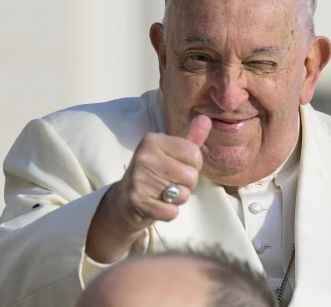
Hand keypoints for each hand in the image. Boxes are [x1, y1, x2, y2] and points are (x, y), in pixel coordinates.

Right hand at [86, 115, 211, 261]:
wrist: (125, 200)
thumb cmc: (155, 172)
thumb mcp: (171, 152)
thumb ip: (190, 138)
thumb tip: (206, 119)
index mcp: (153, 140)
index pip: (194, 154)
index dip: (193, 165)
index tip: (179, 166)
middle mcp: (144, 156)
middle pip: (191, 175)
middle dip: (186, 184)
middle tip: (170, 182)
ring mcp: (139, 179)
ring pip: (183, 195)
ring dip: (178, 199)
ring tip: (163, 193)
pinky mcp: (138, 201)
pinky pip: (172, 212)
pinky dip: (169, 212)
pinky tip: (158, 205)